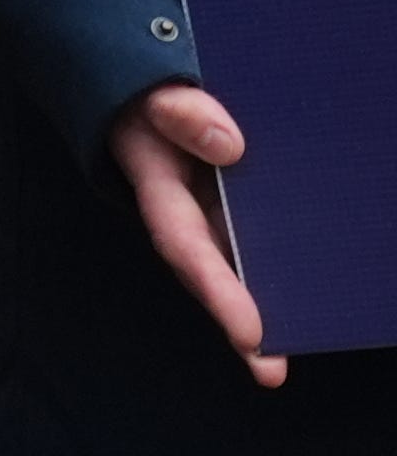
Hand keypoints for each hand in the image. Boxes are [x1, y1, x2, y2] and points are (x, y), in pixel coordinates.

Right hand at [112, 86, 281, 384]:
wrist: (140, 86)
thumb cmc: (146, 90)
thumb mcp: (152, 91)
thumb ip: (180, 110)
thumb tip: (230, 144)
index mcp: (159, 186)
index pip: (185, 244)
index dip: (216, 289)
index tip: (249, 333)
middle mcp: (185, 210)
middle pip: (209, 273)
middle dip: (237, 322)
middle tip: (269, 369)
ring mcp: (211, 211)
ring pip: (234, 263)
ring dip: (262, 306)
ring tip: (290, 351)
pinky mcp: (235, 206)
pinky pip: (259, 240)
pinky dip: (280, 268)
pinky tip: (314, 292)